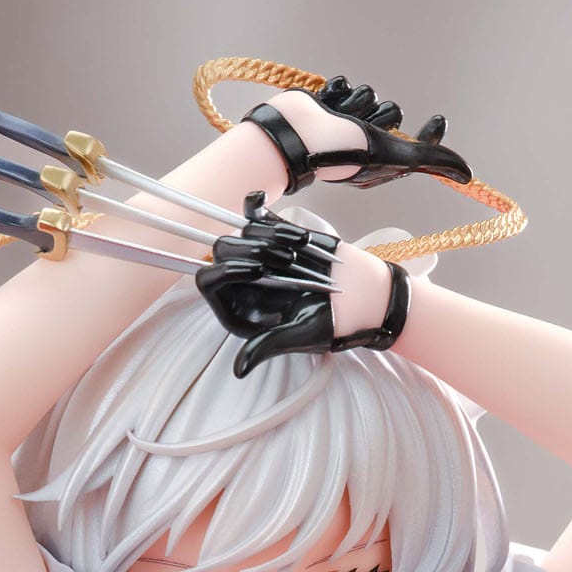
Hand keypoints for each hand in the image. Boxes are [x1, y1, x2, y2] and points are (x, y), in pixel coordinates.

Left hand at [196, 197, 406, 377]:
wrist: (363, 296)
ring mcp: (259, 256)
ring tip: (300, 255)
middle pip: (222, 251)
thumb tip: (238, 370)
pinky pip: (255, 215)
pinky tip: (259, 200)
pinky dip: (255, 206)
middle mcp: (244, 282)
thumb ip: (266, 346)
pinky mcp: (276, 236)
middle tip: (287, 262)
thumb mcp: (299, 335)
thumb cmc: (331, 321)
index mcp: (241, 308)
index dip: (224, 272)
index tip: (256, 270)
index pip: (208, 283)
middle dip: (251, 251)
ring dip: (270, 238)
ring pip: (243, 232)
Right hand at [245, 76, 472, 193]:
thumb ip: (431, 160)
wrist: (295, 137)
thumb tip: (467, 174)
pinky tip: (327, 102)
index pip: (415, 146)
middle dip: (382, 116)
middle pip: (391, 114)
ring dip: (358, 103)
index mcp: (381, 163)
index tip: (440, 120)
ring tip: (341, 116)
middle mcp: (364, 144)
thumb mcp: (396, 155)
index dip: (429, 134)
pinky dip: (338, 92)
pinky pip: (345, 85)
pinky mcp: (326, 107)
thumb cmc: (344, 153)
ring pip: (369, 96)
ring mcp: (344, 125)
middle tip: (366, 128)